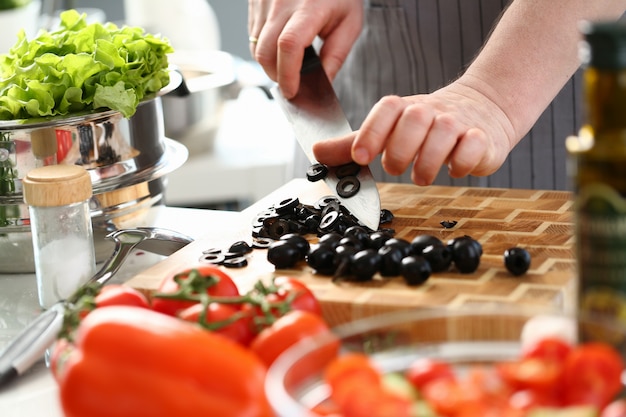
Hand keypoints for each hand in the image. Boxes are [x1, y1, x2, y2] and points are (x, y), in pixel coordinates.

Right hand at [248, 0, 362, 97]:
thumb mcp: (350, 23)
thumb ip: (336, 55)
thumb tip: (321, 83)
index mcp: (309, 7)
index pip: (289, 45)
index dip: (288, 75)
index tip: (292, 92)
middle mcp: (281, 1)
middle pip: (265, 52)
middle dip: (275, 75)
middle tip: (291, 82)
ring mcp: (264, 0)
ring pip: (255, 46)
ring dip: (269, 63)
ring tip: (288, 62)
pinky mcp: (255, 1)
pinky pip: (252, 34)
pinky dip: (264, 48)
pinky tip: (280, 44)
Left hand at [312, 80, 517, 185]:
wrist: (483, 109)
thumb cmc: (427, 126)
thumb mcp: (388, 131)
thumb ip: (353, 144)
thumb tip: (317, 152)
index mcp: (404, 109)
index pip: (387, 109)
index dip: (371, 132)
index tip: (361, 157)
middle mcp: (430, 111)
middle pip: (414, 120)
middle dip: (400, 150)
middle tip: (395, 168)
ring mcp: (458, 122)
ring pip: (443, 133)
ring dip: (428, 162)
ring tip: (422, 176)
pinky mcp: (482, 137)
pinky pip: (473, 146)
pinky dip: (462, 162)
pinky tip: (454, 169)